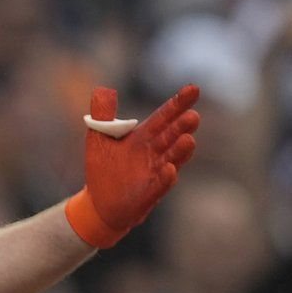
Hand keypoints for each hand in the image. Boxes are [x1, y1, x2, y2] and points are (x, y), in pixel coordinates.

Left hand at [66, 85, 199, 248]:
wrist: (97, 204)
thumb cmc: (104, 169)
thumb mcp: (98, 139)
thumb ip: (102, 116)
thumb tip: (103, 89)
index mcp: (143, 137)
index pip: (163, 117)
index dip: (177, 104)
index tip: (194, 89)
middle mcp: (154, 154)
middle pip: (171, 137)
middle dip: (182, 127)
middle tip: (193, 116)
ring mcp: (153, 175)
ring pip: (171, 160)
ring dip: (180, 152)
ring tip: (189, 140)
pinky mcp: (147, 195)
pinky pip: (158, 187)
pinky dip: (165, 179)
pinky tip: (170, 170)